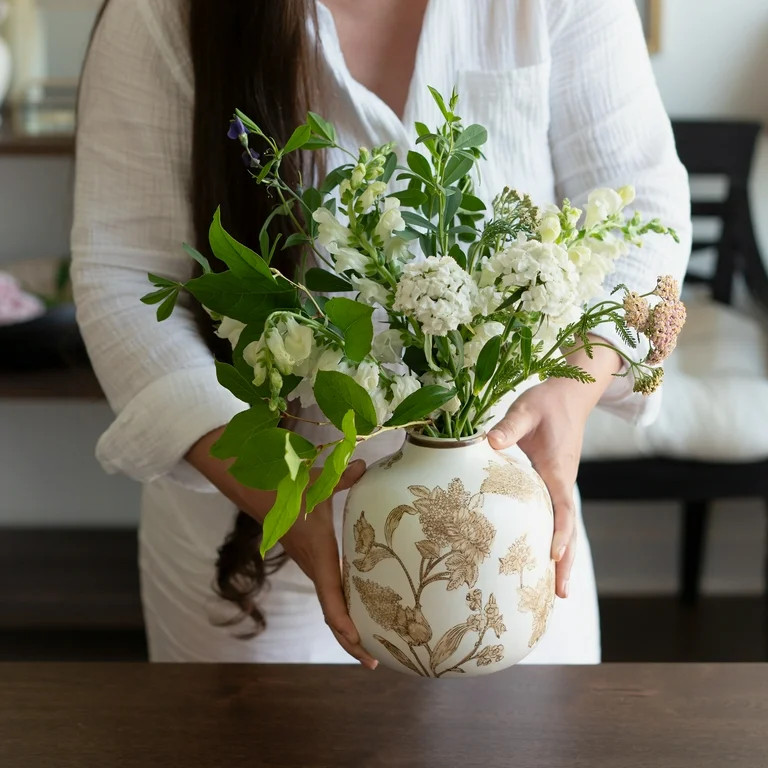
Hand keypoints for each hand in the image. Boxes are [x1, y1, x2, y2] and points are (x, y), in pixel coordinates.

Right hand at [187, 429, 377, 669]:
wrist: (262, 492)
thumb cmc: (291, 488)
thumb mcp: (317, 483)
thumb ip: (342, 477)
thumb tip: (362, 465)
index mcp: (318, 556)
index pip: (330, 598)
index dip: (343, 622)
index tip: (358, 641)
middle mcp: (314, 569)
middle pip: (332, 615)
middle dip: (350, 640)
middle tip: (373, 662)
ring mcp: (313, 569)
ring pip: (330, 608)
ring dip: (348, 630)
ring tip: (374, 649)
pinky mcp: (314, 564)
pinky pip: (330, 595)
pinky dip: (344, 612)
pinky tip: (364, 616)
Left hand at [487, 340, 621, 598]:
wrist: (570, 395)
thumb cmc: (547, 402)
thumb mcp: (526, 409)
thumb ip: (509, 427)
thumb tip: (490, 444)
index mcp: (557, 470)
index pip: (563, 508)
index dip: (560, 533)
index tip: (554, 556)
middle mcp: (562, 483)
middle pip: (567, 529)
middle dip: (565, 562)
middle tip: (559, 595)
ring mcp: (558, 486)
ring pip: (563, 527)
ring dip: (562, 558)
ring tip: (556, 592)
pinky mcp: (552, 484)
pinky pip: (555, 517)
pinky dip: (553, 540)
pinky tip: (541, 559)